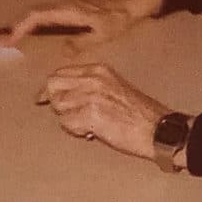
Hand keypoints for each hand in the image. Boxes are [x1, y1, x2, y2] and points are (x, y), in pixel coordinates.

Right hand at [0, 0, 163, 48]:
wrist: (131, 1)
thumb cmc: (119, 18)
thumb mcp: (103, 33)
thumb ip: (82, 42)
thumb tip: (62, 51)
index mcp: (68, 11)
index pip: (37, 17)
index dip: (19, 28)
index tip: (6, 41)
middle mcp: (62, 6)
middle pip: (30, 14)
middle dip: (11, 27)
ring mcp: (65, 6)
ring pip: (36, 14)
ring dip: (18, 25)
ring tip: (1, 39)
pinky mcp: (68, 9)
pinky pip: (44, 15)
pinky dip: (30, 23)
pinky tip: (24, 33)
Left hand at [40, 63, 168, 159]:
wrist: (157, 129)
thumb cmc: (139, 113)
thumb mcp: (114, 87)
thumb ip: (89, 86)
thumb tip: (61, 96)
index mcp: (98, 70)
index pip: (60, 73)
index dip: (50, 88)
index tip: (43, 99)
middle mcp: (92, 79)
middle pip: (52, 85)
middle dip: (54, 101)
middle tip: (67, 114)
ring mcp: (91, 96)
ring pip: (58, 106)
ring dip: (67, 118)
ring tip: (85, 124)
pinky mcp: (90, 115)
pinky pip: (66, 123)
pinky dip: (74, 130)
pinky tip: (89, 132)